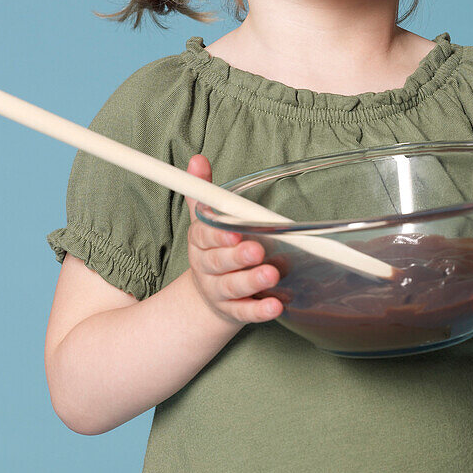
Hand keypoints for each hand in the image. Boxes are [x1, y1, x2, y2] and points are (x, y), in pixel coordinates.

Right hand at [184, 155, 283, 325]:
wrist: (209, 295)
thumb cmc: (215, 248)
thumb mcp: (207, 220)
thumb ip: (204, 192)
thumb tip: (197, 159)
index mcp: (201, 242)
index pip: (204, 237)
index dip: (218, 235)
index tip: (235, 230)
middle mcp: (207, 268)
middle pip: (218, 263)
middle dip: (237, 257)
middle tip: (257, 250)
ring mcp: (220, 291)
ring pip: (232, 287)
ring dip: (252, 281)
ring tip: (272, 275)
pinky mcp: (234, 311)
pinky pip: (245, 312)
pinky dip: (259, 310)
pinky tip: (276, 305)